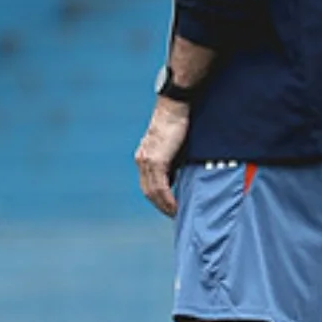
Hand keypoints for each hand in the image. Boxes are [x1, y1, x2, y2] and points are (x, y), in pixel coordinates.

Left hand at [136, 97, 189, 216]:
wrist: (174, 106)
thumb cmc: (177, 121)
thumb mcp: (171, 144)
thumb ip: (172, 159)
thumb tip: (180, 173)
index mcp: (144, 157)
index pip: (147, 184)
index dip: (157, 197)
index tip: (168, 205)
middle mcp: (142, 161)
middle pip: (148, 191)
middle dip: (160, 205)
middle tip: (173, 214)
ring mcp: (148, 161)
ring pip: (153, 192)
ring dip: (164, 205)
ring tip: (175, 213)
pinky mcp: (157, 161)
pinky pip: (160, 187)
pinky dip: (167, 199)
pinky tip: (175, 206)